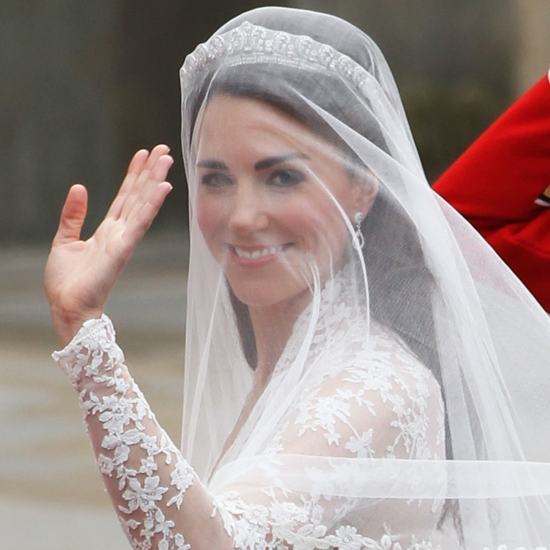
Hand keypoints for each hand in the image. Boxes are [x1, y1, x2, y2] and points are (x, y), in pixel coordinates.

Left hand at [45, 145, 173, 345]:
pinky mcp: (122, 249)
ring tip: (166, 159)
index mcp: (108, 230)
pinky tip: (162, 188)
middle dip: (151, 171)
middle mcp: (120, 232)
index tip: (143, 155)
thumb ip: (73, 215)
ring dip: (155, 181)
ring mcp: (124, 240)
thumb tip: (79, 187)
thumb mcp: (64, 240)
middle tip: (163, 150)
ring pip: (143, 204)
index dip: (134, 175)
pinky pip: (140, 223)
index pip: (125, 196)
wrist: (67, 307)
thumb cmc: (67, 282)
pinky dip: (151, 205)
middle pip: (138, 195)